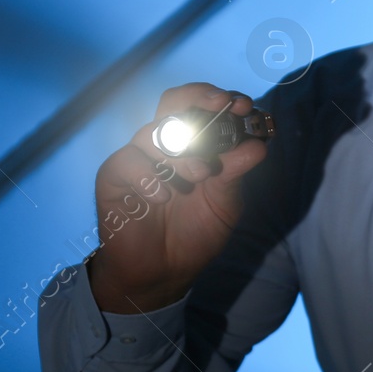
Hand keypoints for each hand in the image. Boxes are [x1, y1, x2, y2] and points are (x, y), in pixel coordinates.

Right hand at [87, 83, 268, 312]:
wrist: (164, 272)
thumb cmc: (195, 232)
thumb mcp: (225, 203)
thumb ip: (236, 173)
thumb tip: (258, 146)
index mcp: (195, 145)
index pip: (203, 107)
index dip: (222, 100)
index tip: (243, 105)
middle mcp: (166, 144)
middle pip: (174, 102)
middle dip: (199, 98)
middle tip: (221, 105)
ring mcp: (139, 157)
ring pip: (155, 132)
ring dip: (183, 152)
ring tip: (199, 175)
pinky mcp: (114, 176)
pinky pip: (128, 161)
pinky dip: (149, 176)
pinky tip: (164, 197)